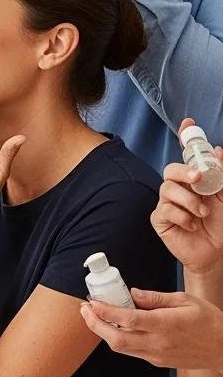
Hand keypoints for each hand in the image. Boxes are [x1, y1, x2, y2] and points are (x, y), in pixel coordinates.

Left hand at [81, 290, 222, 370]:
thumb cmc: (209, 321)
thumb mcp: (185, 300)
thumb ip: (156, 297)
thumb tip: (131, 293)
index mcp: (165, 325)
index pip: (127, 320)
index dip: (105, 311)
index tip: (91, 301)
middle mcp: (158, 343)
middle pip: (116, 340)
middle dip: (94, 324)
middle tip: (83, 309)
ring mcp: (157, 355)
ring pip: (120, 348)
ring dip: (102, 332)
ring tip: (93, 315)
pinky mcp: (158, 362)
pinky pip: (131, 352)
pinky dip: (118, 339)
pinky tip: (114, 326)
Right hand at [149, 118, 222, 274]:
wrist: (216, 254)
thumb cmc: (221, 226)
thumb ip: (222, 175)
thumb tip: (219, 150)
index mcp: (195, 181)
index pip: (188, 155)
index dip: (186, 137)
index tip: (190, 123)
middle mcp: (179, 188)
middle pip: (171, 169)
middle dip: (184, 172)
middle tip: (199, 179)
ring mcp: (167, 203)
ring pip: (168, 189)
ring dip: (189, 201)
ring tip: (202, 213)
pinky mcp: (160, 218)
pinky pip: (165, 210)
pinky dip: (183, 217)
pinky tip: (191, 225)